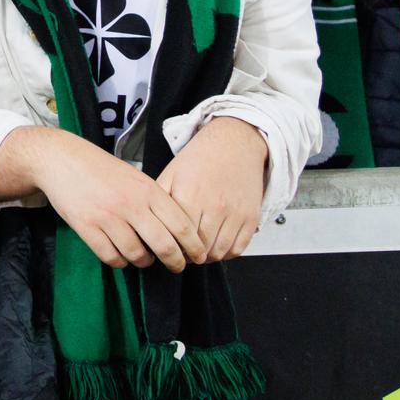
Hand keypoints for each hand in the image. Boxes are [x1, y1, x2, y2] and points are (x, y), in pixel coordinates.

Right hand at [19, 128, 206, 271]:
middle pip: (164, 246)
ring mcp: (108, 217)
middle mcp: (131, 204)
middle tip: (176, 267)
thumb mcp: (135, 177)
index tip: (197, 256)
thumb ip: (154, 200)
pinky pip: (111, 257)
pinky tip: (120, 255)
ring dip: (144, 262)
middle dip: (175, 262)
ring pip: (137, 255)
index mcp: (148, 190)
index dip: (193, 246)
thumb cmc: (101, 169)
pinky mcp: (86, 227)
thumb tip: (176, 233)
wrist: (61, 159)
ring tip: (144, 258)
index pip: (181, 225)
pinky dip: (119, 262)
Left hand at [155, 116, 267, 262]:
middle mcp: (214, 207)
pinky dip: (226, 253)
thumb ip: (160, 199)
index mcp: (189, 196)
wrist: (234, 143)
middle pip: (198, 249)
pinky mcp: (251, 217)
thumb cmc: (201, 158)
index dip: (171, 248)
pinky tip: (216, 246)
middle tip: (181, 254)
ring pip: (218, 252)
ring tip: (198, 251)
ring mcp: (235, 214)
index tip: (167, 249)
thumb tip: (149, 222)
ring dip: (206, 257)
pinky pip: (238, 248)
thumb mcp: (172, 173)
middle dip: (187, 255)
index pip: (177, 238)